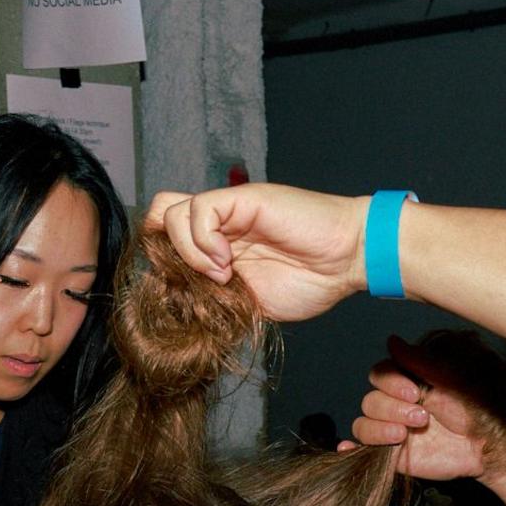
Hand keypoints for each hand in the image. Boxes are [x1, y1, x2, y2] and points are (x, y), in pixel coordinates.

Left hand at [146, 184, 369, 322]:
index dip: (161, 264)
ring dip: (189, 252)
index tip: (179, 294)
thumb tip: (177, 306)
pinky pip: (200, 209)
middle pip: (157, 218)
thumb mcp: (247, 302)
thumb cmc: (310, 280)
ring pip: (171, 213)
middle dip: (164, 255)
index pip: (164, 238)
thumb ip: (214, 298)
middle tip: (193, 282)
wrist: (348, 260)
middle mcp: (217, 223)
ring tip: (221, 274)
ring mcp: (229, 209)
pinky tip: (227, 261)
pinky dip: (204, 241)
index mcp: (216, 244)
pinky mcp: (243, 198)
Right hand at [352, 355, 488, 481]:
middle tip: (422, 417)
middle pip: (370, 400)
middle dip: (392, 408)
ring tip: (405, 433)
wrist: (494, 447)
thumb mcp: (453, 378)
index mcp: (411, 381)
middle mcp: (399, 404)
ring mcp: (395, 429)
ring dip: (378, 428)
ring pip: (363, 423)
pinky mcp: (393, 454)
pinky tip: (349, 448)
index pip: (380, 375)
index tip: (414, 392)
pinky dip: (351, 447)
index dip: (390, 383)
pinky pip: (363, 449)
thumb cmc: (482, 407)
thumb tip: (391, 341)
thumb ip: (420, 361)